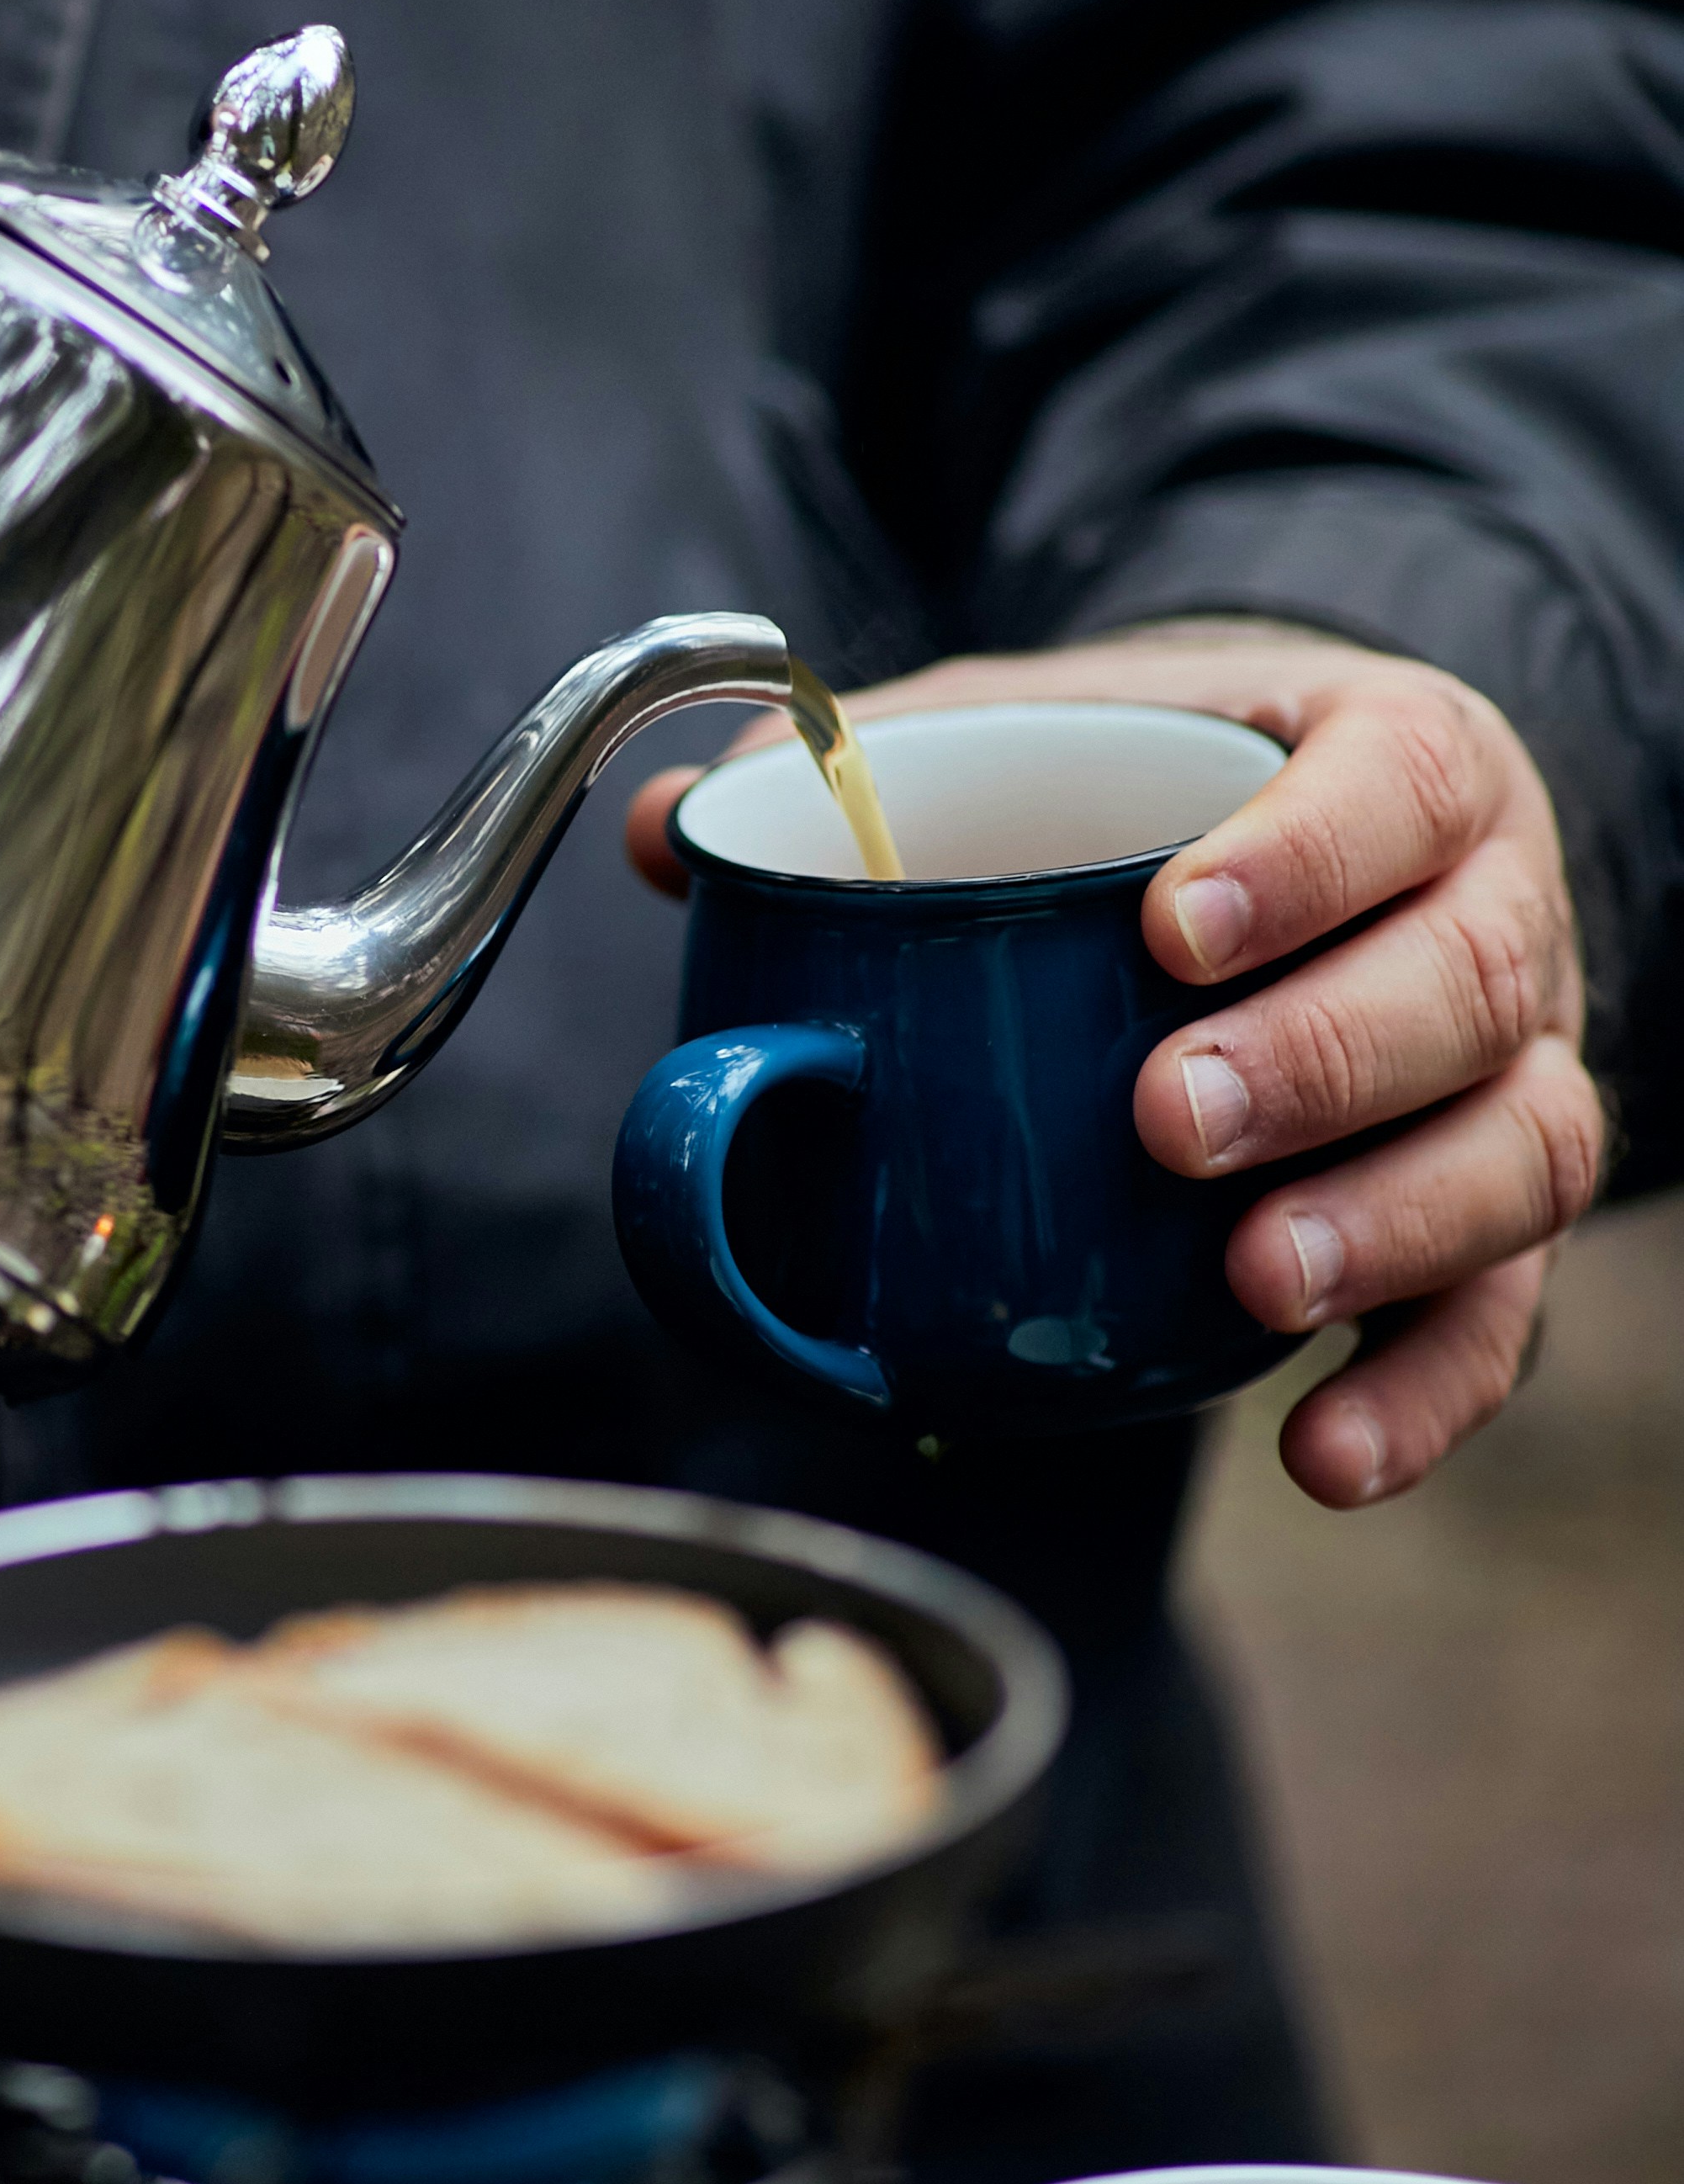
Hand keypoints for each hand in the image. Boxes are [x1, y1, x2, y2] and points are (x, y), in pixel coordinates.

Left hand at [626, 622, 1602, 1506]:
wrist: (1313, 854)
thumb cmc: (1170, 801)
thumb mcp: (1042, 735)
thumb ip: (872, 769)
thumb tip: (665, 836)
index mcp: (1397, 766)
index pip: (1398, 785)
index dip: (1304, 858)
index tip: (1169, 929)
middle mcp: (1491, 913)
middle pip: (1468, 983)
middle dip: (1319, 1060)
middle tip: (1164, 1118)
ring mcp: (1510, 1075)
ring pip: (1518, 1150)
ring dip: (1389, 1225)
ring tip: (1252, 1281)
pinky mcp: (1491, 1221)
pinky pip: (1498, 1321)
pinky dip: (1420, 1395)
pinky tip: (1318, 1448)